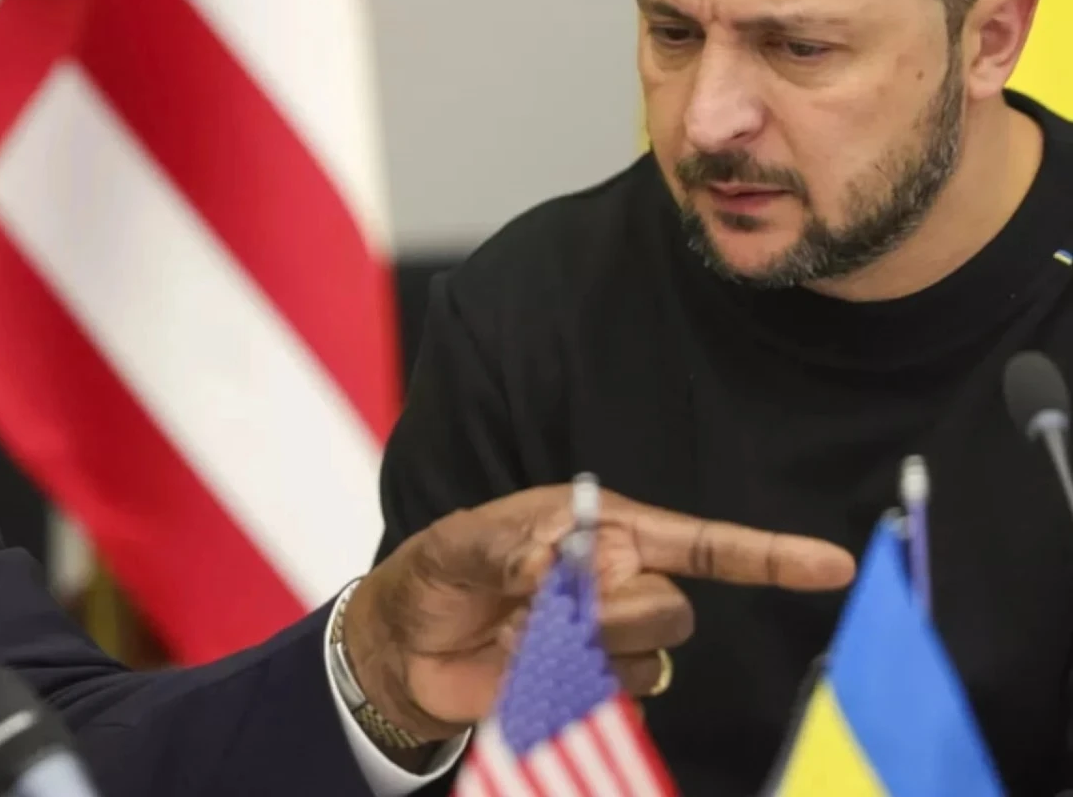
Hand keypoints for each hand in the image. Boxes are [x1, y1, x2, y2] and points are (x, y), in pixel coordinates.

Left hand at [341, 485, 855, 742]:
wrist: (404, 647)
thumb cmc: (435, 575)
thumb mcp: (459, 546)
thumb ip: (509, 548)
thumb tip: (554, 565)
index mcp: (604, 532)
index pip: (701, 544)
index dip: (767, 554)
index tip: (831, 565)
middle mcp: (620, 584)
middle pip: (672, 613)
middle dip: (614, 617)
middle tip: (542, 608)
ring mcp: (608, 641)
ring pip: (646, 662)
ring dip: (578, 657)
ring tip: (518, 637)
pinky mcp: (592, 690)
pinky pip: (619, 704)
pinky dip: (571, 693)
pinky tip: (527, 672)